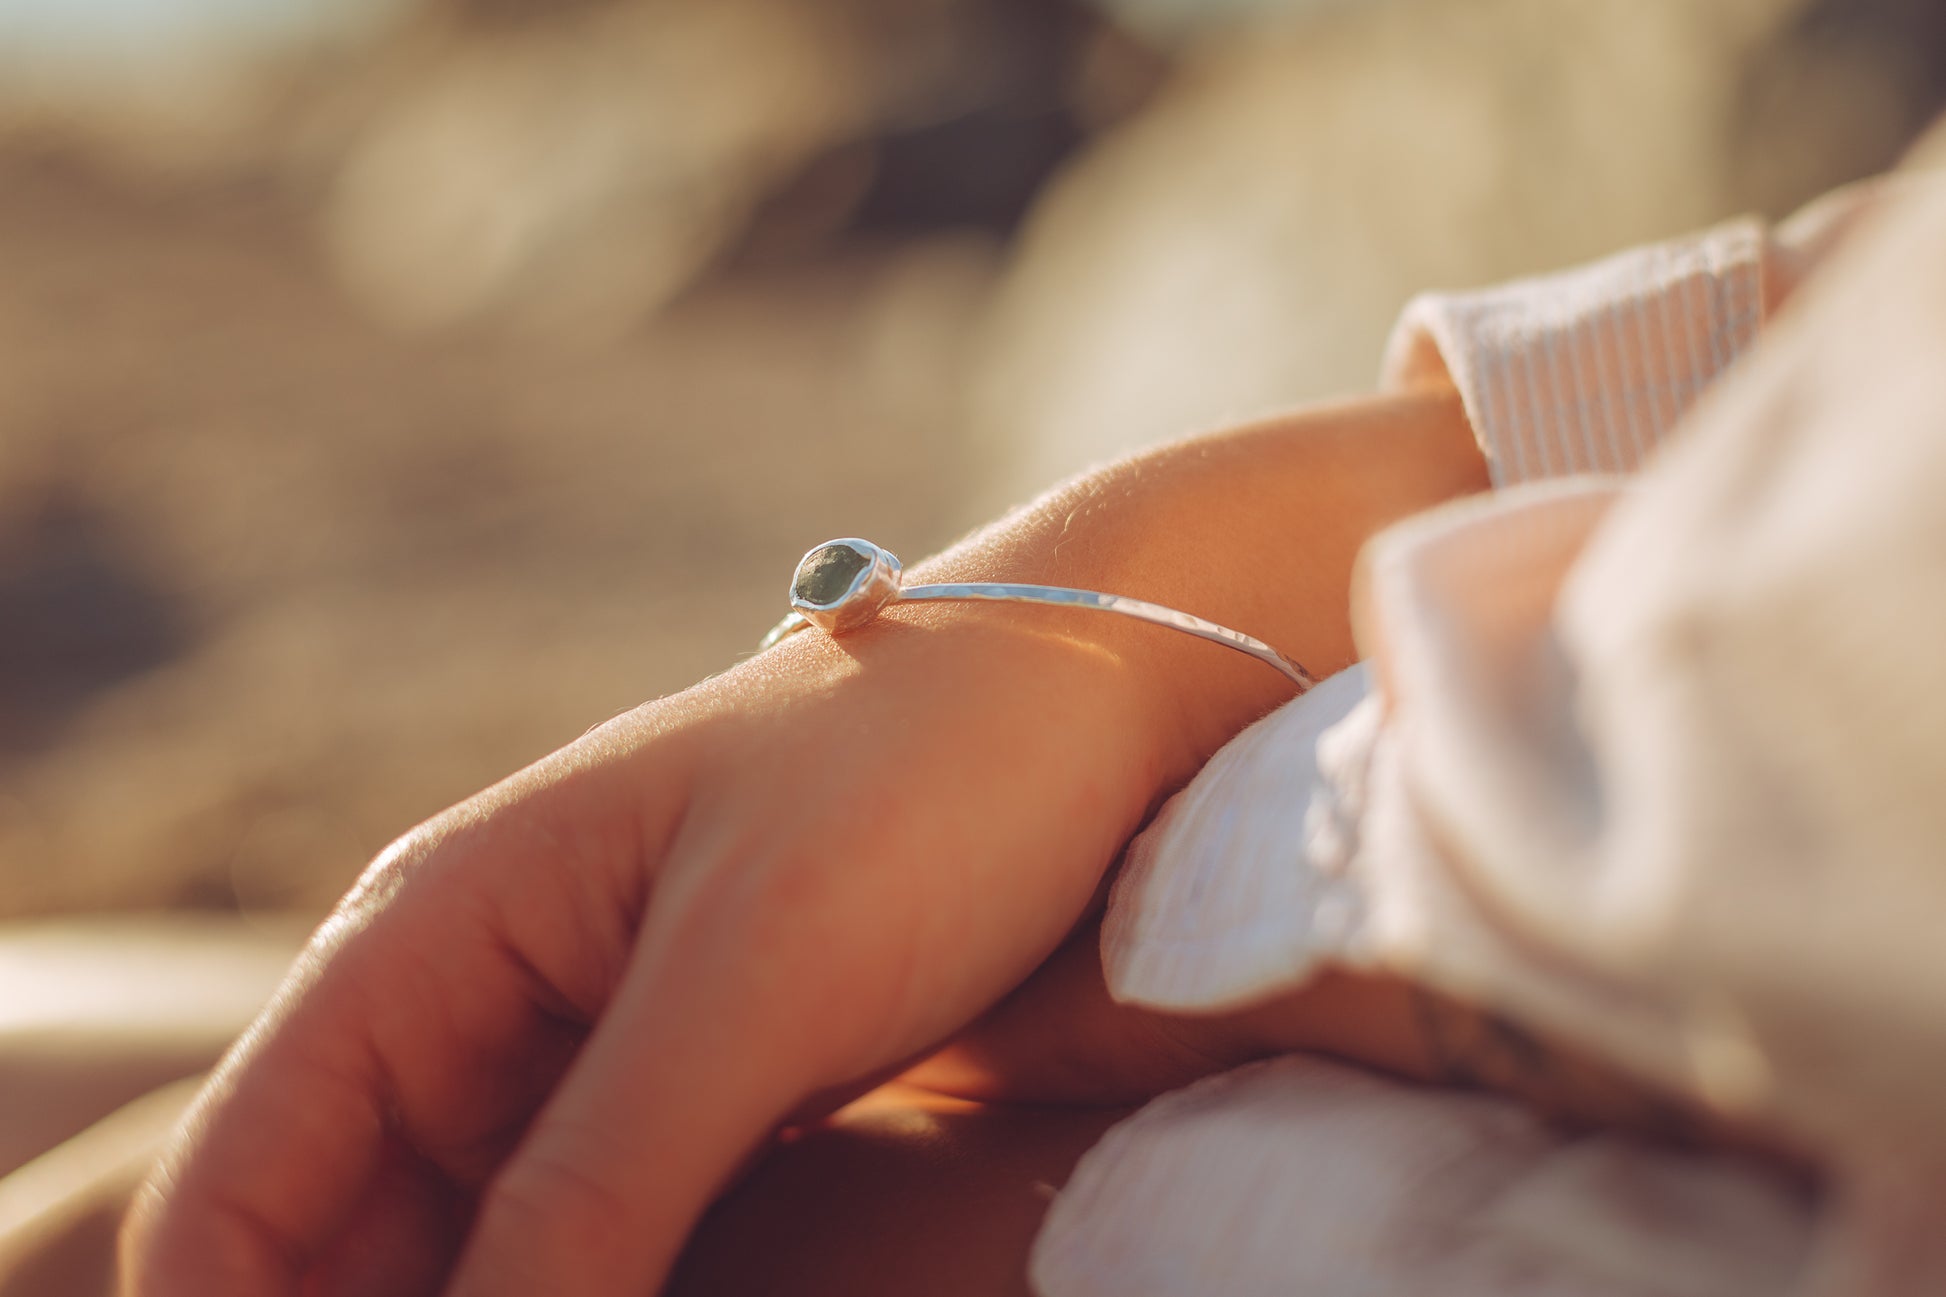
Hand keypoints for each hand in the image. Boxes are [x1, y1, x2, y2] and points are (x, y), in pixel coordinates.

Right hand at [123, 390, 1487, 1295]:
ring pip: (458, 1260)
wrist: (1099, 698)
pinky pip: (584, 1245)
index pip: (230, 1196)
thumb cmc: (928, 783)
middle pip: (330, 1248)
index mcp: (431, 934)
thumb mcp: (751, 983)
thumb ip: (591, 1187)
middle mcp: (476, 1000)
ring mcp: (583, 1053)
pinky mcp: (691, 1091)